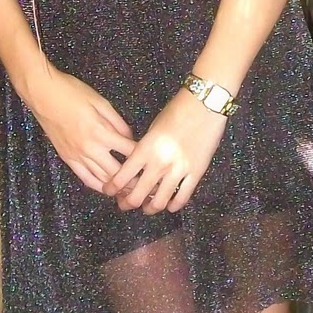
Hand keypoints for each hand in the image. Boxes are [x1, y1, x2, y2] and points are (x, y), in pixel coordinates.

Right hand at [23, 64, 135, 191]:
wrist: (43, 94)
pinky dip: (98, 186)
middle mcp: (90, 148)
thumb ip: (118, 122)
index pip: (129, 151)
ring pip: (102, 179)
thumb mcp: (101, 102)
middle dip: (133, 180)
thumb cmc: (71, 93)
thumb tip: (129, 138)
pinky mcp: (67, 158)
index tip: (152, 162)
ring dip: (117, 187)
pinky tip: (107, 189)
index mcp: (101, 132)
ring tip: (130, 191)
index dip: (142, 158)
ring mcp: (77, 156)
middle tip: (145, 185)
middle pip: (117, 172)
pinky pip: (85, 178)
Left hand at [103, 88, 228, 213]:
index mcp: (145, 149)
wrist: (204, 104)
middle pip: (138, 195)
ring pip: (160, 201)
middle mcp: (160, 162)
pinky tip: (169, 206)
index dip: (112, 188)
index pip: (122, 177)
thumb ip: (143, 151)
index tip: (109, 191)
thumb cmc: (176, 112)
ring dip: (150, 208)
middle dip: (128, 203)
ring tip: (147, 208)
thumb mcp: (152, 130)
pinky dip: (174, 205)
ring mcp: (179, 169)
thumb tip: (136, 171)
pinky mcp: (196, 172)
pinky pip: (183, 197)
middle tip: (124, 204)